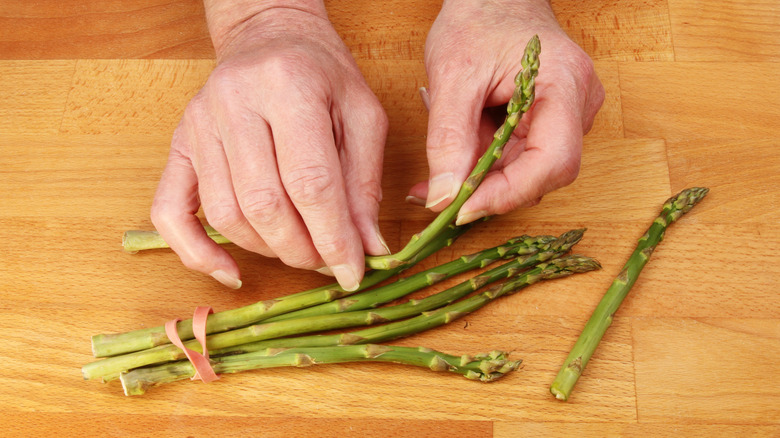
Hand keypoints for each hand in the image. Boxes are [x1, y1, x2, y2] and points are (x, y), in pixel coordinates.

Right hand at [151, 3, 389, 290]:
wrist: (268, 38)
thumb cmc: (321, 74)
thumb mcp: (362, 115)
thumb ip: (365, 182)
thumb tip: (370, 248)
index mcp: (288, 87)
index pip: (310, 182)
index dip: (334, 238)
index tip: (354, 273)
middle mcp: (234, 103)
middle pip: (265, 205)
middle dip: (303, 250)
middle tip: (329, 264)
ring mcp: (197, 125)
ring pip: (226, 215)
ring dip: (267, 251)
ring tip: (300, 252)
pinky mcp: (178, 146)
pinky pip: (170, 213)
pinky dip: (197, 252)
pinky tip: (231, 270)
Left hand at [409, 0, 604, 223]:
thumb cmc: (477, 20)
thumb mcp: (452, 77)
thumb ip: (448, 139)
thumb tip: (443, 198)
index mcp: (566, 85)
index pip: (553, 162)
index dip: (508, 193)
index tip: (461, 208)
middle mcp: (579, 105)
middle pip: (540, 173)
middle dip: (487, 188)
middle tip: (437, 193)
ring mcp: (569, 116)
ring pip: (526, 171)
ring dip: (481, 177)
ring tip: (441, 166)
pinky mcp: (551, 123)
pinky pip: (520, 158)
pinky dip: (485, 164)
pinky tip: (457, 155)